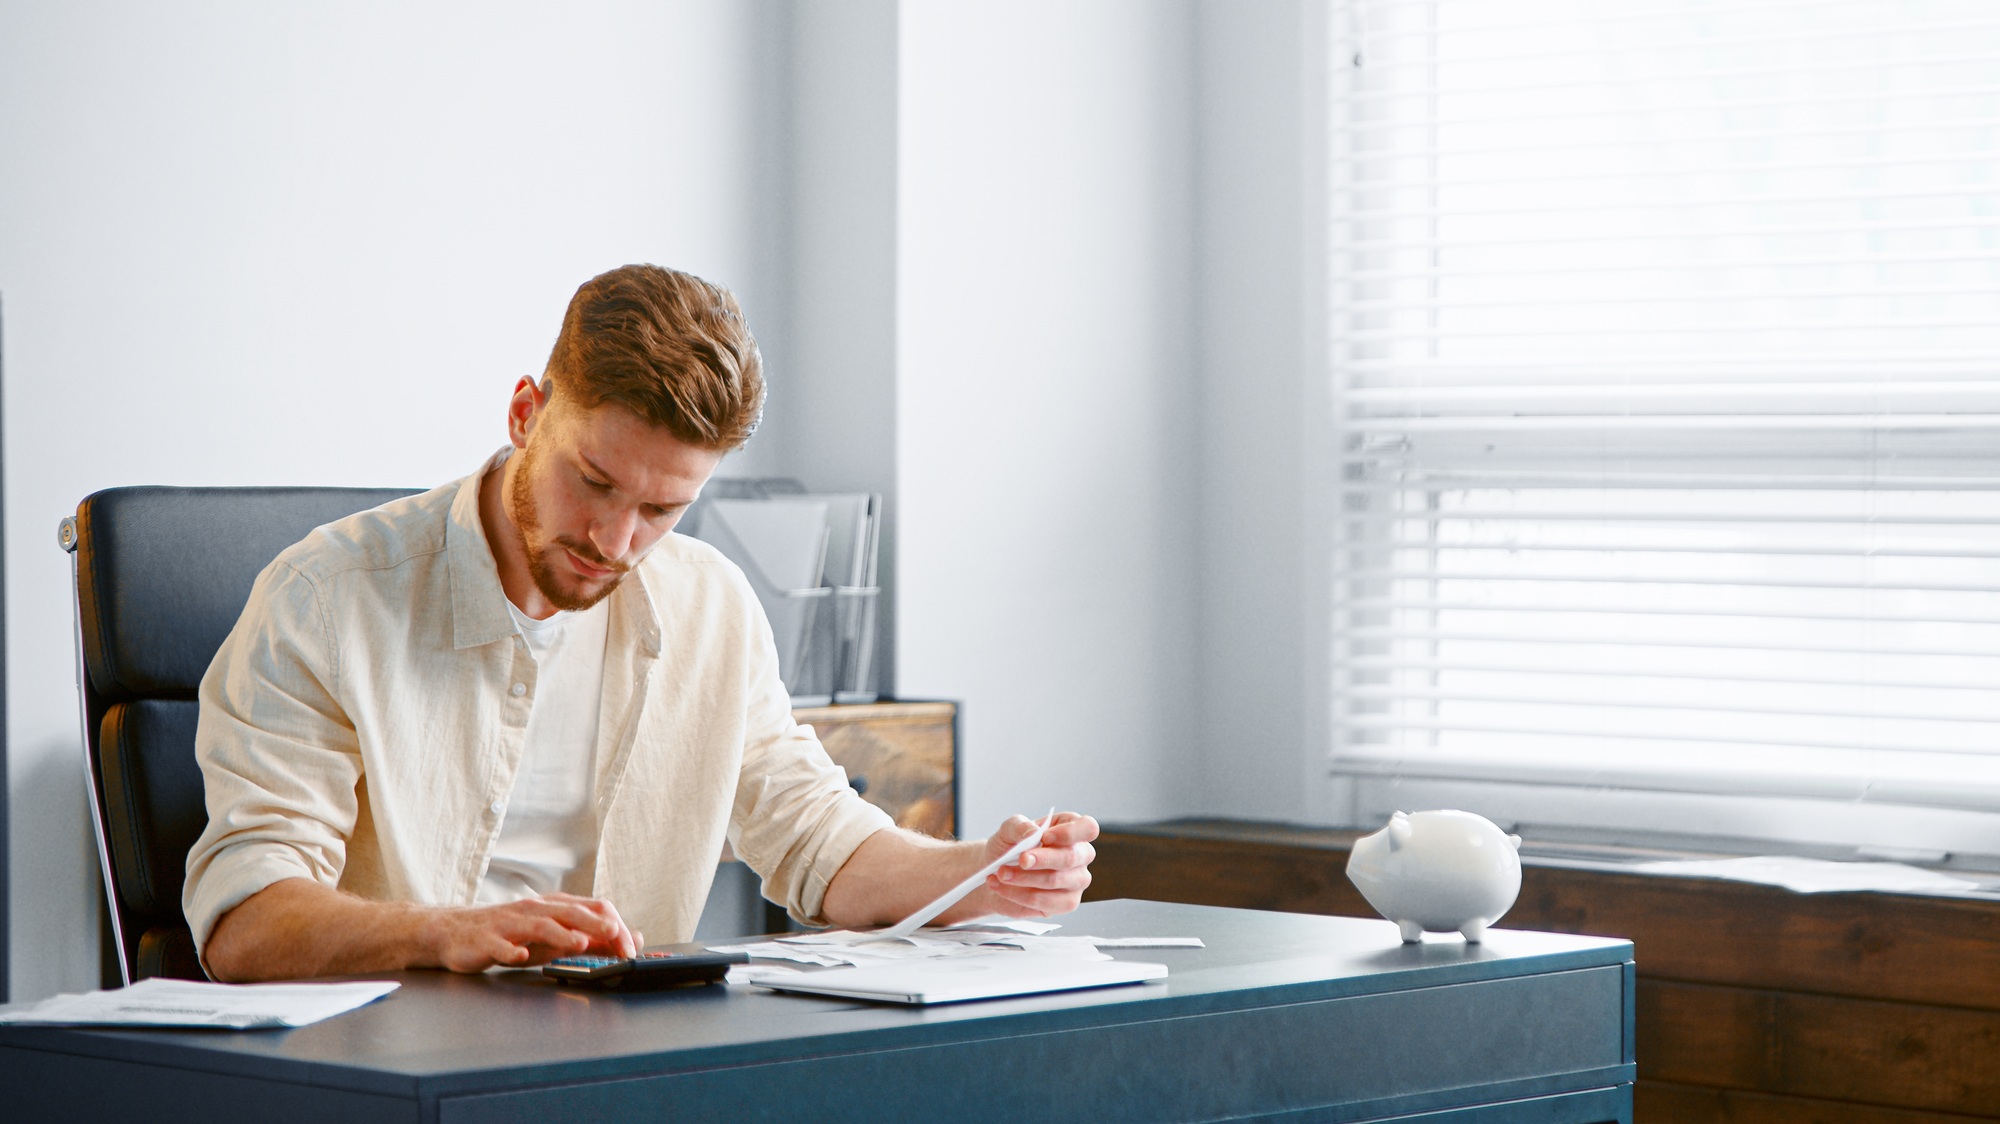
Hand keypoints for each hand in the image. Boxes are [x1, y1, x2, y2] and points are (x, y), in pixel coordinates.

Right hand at [424, 893, 641, 972]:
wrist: (455, 933)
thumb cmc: (510, 936)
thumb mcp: (552, 939)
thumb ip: (589, 939)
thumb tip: (628, 940)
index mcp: (554, 907)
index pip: (592, 907)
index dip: (614, 926)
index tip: (630, 949)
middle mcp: (534, 910)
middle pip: (570, 912)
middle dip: (595, 924)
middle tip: (615, 937)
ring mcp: (509, 924)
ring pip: (538, 925)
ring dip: (560, 934)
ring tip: (580, 943)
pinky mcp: (486, 940)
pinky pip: (499, 945)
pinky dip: (511, 950)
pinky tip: (520, 955)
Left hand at [981, 811, 1097, 918]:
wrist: (996, 873)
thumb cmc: (1009, 847)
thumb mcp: (1008, 829)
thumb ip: (1019, 826)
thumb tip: (1032, 831)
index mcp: (1072, 829)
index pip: (1088, 828)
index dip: (1069, 833)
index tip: (1044, 837)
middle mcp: (1081, 855)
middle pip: (1071, 857)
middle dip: (1042, 859)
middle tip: (1020, 859)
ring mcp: (1076, 881)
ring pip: (1056, 880)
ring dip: (1024, 878)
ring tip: (1002, 873)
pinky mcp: (1066, 903)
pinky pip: (1046, 902)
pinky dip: (1019, 895)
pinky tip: (1003, 887)